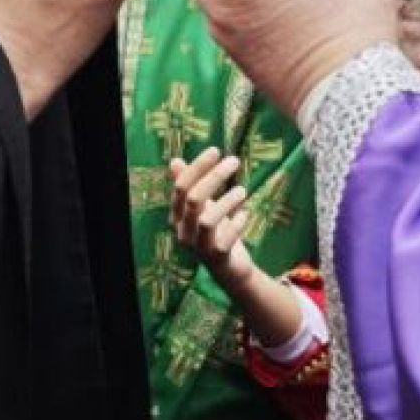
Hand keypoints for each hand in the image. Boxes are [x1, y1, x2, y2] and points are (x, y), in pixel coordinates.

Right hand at [169, 147, 254, 287]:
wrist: (231, 269)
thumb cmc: (216, 233)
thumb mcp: (203, 207)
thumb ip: (190, 186)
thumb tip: (174, 161)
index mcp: (178, 216)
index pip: (181, 187)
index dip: (197, 167)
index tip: (215, 150)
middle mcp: (184, 231)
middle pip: (193, 199)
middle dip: (214, 176)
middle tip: (234, 161)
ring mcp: (199, 247)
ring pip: (206, 220)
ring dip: (226, 201)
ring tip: (242, 191)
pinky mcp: (216, 258)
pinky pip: (224, 240)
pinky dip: (236, 224)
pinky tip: (245, 215)